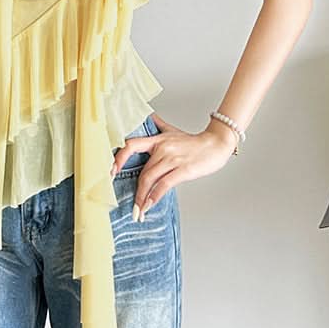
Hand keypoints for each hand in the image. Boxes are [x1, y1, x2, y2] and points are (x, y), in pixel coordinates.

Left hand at [111, 112, 237, 220]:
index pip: (130, 145)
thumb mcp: (173, 131)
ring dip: (142, 198)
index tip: (111, 172)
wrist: (217, 144)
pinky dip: (154, 197)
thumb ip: (159, 125)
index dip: (118, 158)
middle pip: (142, 171)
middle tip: (130, 205)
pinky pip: (164, 185)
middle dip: (135, 191)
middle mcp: (162, 148)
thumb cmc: (194, 142)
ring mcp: (172, 159)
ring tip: (139, 211)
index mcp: (157, 140)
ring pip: (150, 179)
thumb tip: (149, 116)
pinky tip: (150, 206)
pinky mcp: (183, 169)